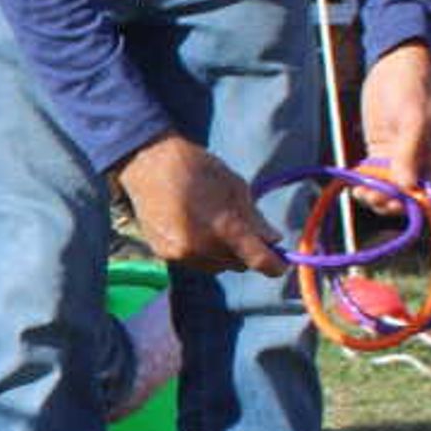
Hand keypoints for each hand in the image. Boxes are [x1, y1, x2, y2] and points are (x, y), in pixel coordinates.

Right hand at [115, 133, 285, 277]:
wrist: (149, 164)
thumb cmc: (197, 168)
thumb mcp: (236, 187)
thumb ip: (255, 218)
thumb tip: (273, 240)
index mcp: (225, 228)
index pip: (259, 261)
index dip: (275, 265)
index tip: (281, 264)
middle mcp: (203, 247)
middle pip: (238, 265)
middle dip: (246, 253)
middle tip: (245, 233)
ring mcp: (181, 253)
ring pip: (216, 266)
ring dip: (223, 254)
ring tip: (214, 226)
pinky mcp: (165, 255)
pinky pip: (195, 262)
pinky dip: (202, 252)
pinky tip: (195, 229)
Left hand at [358, 41, 430, 199]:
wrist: (393, 64)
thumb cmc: (412, 87)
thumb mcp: (413, 119)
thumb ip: (410, 153)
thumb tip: (407, 186)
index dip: (419, 207)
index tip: (395, 204)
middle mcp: (424, 162)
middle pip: (410, 198)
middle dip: (390, 202)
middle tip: (368, 195)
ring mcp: (402, 158)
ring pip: (390, 190)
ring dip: (375, 195)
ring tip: (359, 191)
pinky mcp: (382, 152)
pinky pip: (376, 176)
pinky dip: (366, 182)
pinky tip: (354, 181)